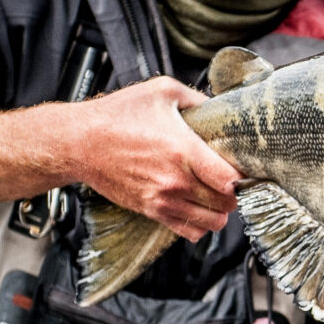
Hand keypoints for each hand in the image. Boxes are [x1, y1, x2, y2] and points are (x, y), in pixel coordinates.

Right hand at [67, 77, 238, 241]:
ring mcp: (162, 200)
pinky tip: (198, 206)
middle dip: (235, 193)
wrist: (79, 142)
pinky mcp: (150, 211)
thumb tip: (219, 107)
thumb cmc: (117, 116)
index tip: (244, 168)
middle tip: (232, 180)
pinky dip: (199, 224)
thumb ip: (197, 99)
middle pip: (226, 203)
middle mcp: (175, 181)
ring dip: (220, 211)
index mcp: (183, 151)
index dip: (244, 176)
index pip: (231, 180)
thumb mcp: (162, 91)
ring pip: (212, 222)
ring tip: (217, 195)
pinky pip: (188, 231)